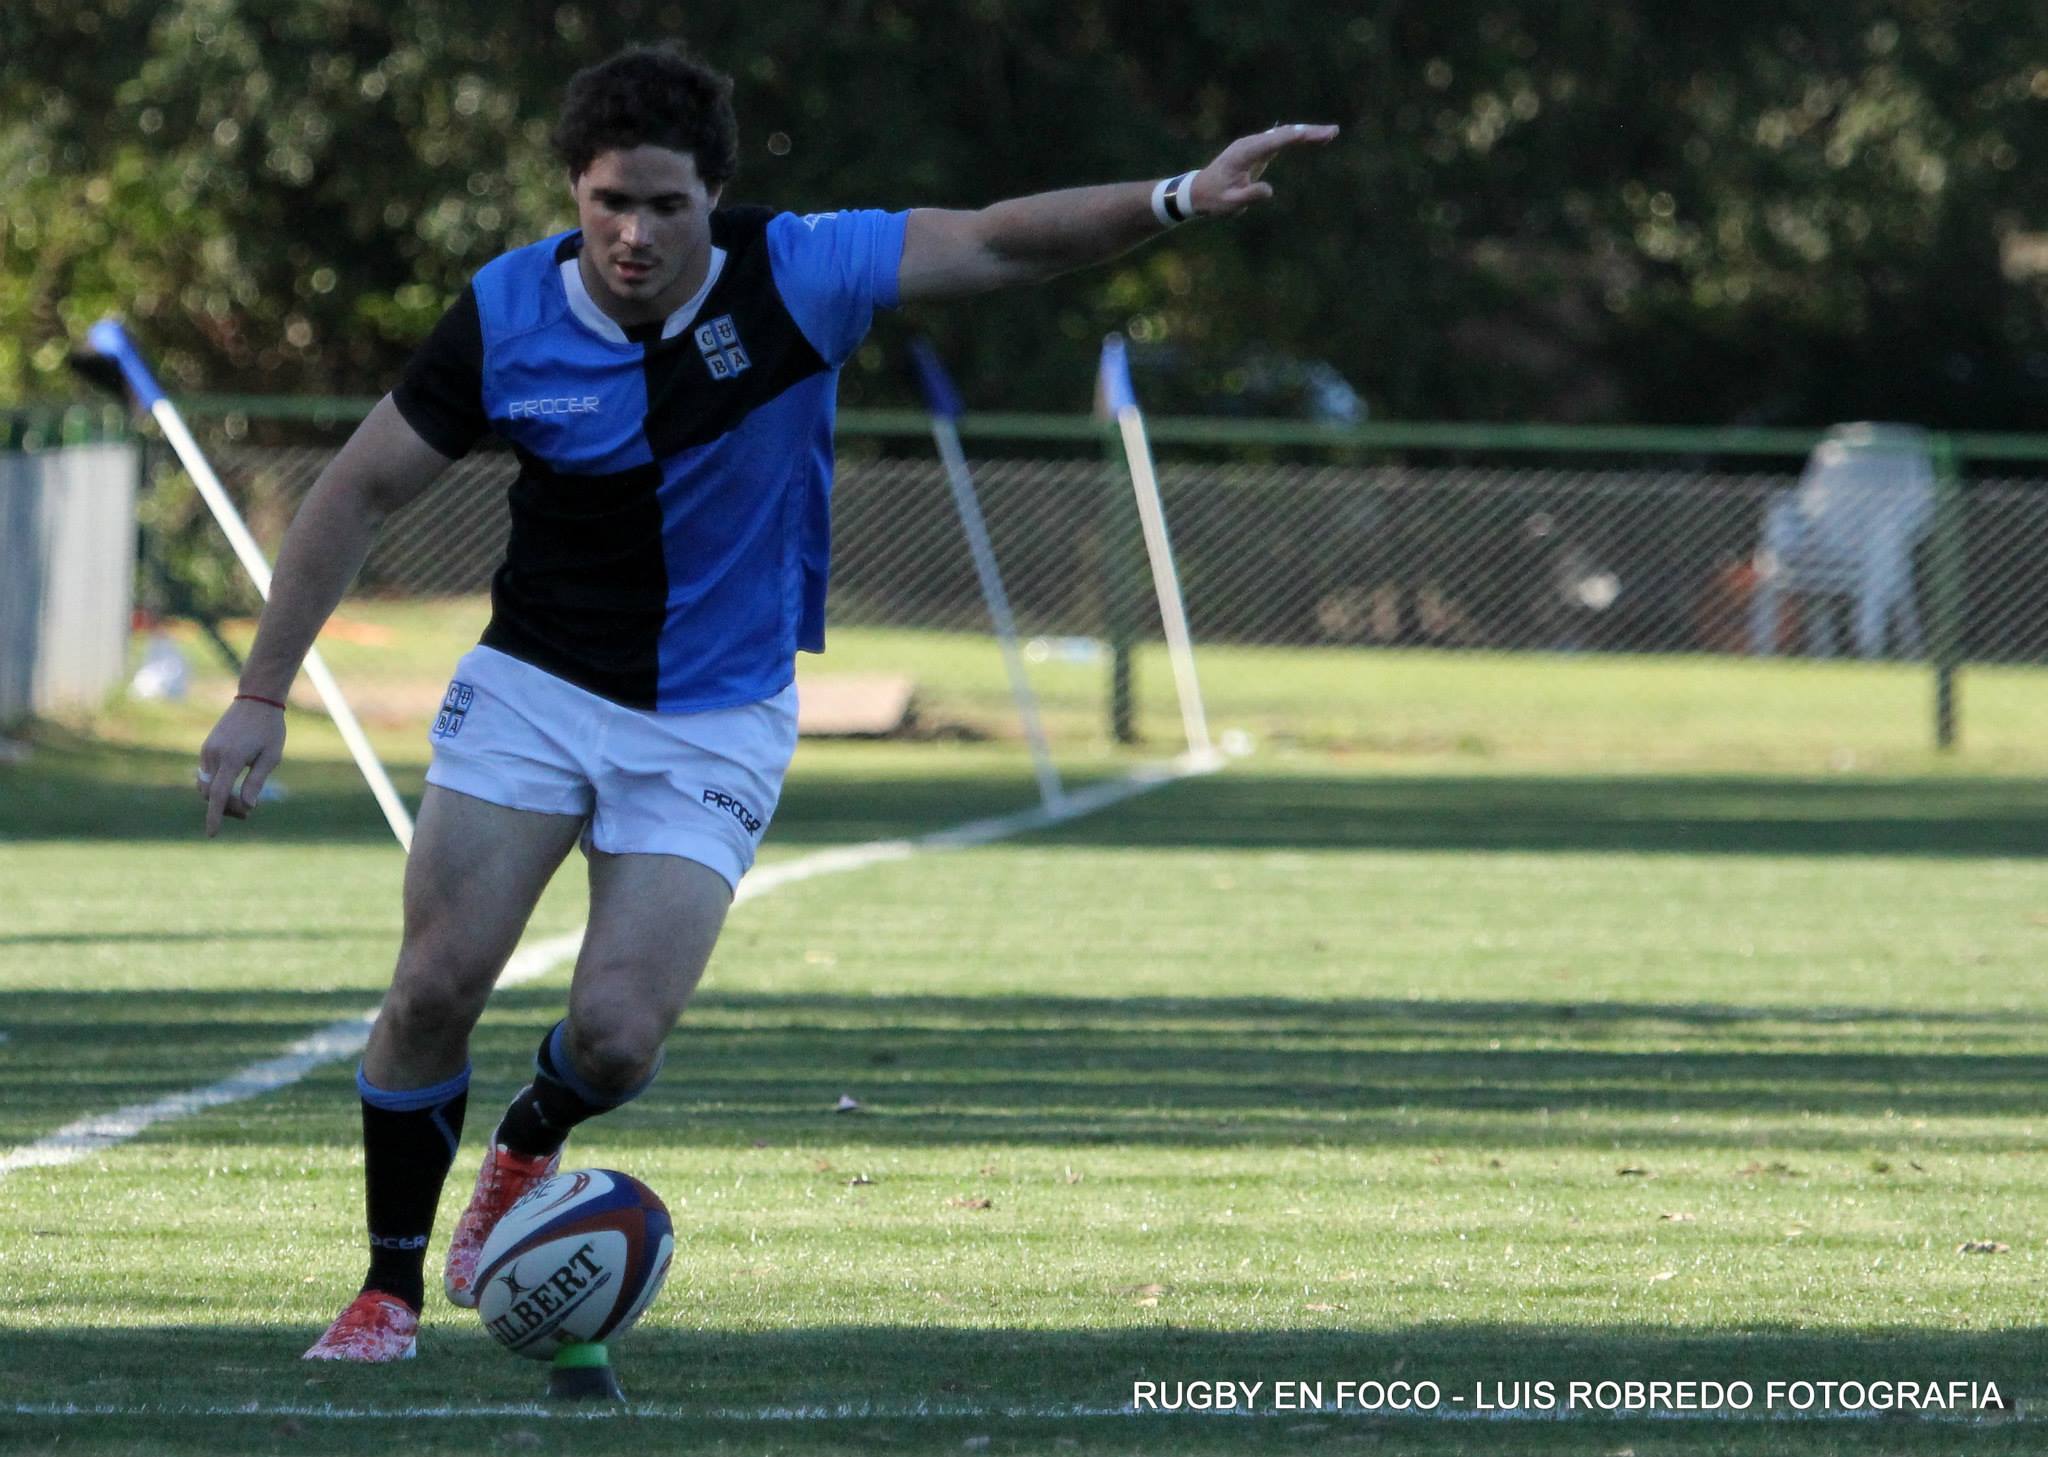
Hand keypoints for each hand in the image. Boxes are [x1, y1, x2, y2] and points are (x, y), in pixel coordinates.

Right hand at [196, 698, 286, 836]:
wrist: (256, 699)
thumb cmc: (269, 728)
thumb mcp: (270, 757)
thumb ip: (256, 782)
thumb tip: (248, 806)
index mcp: (230, 758)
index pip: (218, 795)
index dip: (215, 816)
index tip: (212, 834)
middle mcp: (213, 755)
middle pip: (210, 794)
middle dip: (225, 807)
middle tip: (248, 812)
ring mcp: (207, 750)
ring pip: (205, 785)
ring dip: (219, 797)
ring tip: (242, 803)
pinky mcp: (207, 747)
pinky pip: (206, 774)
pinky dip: (216, 785)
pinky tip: (232, 787)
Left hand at [1192, 122, 1339, 216]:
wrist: (1198, 192)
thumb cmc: (1214, 199)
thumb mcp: (1230, 203)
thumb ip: (1250, 196)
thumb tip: (1270, 190)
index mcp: (1244, 153)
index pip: (1274, 142)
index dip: (1295, 137)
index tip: (1313, 134)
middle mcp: (1250, 143)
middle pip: (1284, 133)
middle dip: (1309, 132)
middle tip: (1333, 132)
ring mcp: (1254, 144)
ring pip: (1284, 134)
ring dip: (1307, 133)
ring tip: (1331, 134)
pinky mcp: (1257, 149)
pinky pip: (1281, 140)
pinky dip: (1298, 138)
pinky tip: (1313, 138)